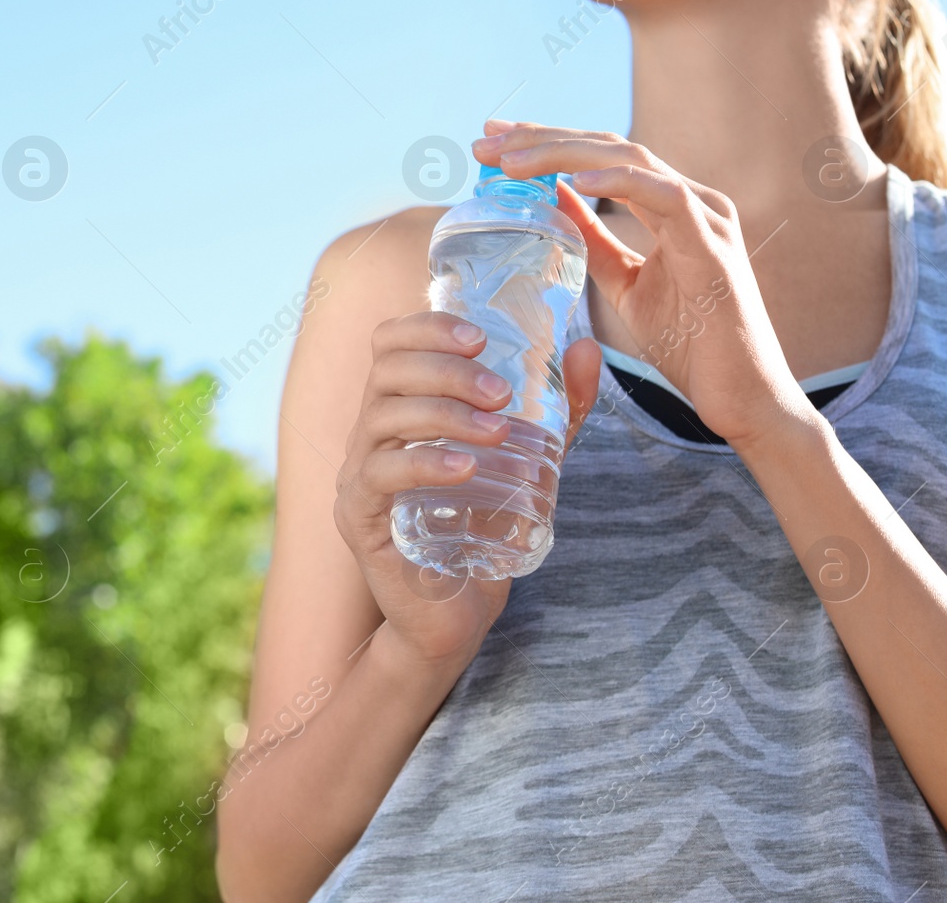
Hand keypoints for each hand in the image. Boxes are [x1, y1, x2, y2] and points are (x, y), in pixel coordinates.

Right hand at [333, 311, 602, 666]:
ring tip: (497, 431)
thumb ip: (557, 410)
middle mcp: (370, 435)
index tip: (479, 337)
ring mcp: (358, 475)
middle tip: (500, 392)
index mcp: (401, 411)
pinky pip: (381, 474)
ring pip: (384, 417)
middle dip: (448, 370)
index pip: (391, 345)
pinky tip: (466, 468)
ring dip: (445, 413)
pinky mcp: (359, 517)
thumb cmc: (484, 533)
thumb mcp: (529, 461)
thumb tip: (589, 348)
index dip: (428, 328)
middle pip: (388, 372)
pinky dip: (424, 463)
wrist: (456, 617)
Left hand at [473, 119, 813, 450]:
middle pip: (608, 146)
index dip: (546, 143)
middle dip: (542, 139)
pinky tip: (572, 181)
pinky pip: (664, 196)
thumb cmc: (691, 346)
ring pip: (630, 158)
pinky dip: (618, 182)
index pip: (600, 156)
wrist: (740, 396)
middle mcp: (691, 200)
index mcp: (671, 206)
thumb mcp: (625, 284)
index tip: (492, 143)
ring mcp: (706, 217)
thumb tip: (556, 202)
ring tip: (511, 160)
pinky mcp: (713, 244)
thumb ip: (595, 242)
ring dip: (564, 153)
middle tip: (485, 141)